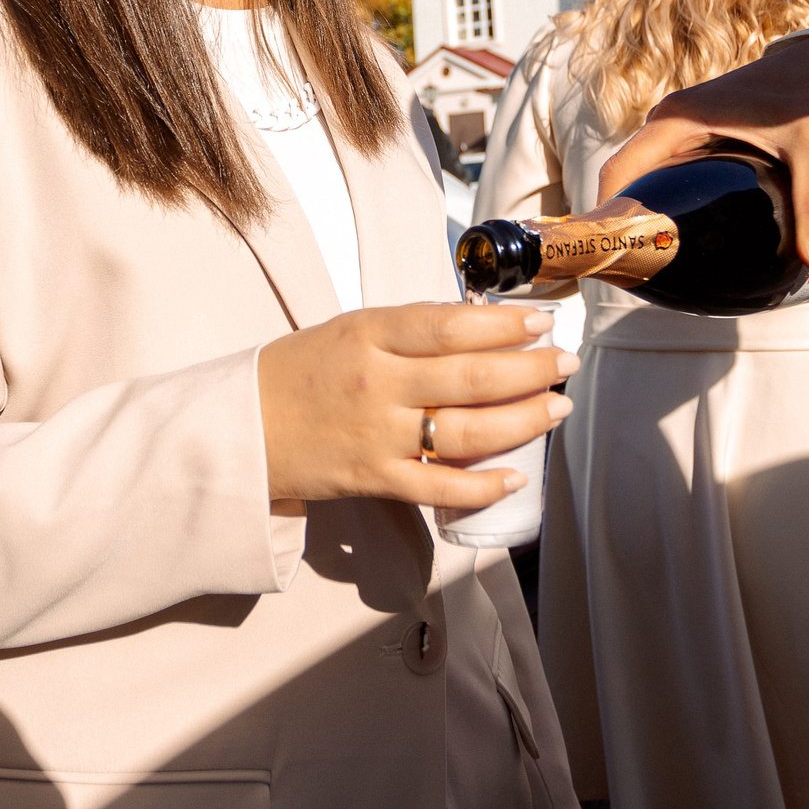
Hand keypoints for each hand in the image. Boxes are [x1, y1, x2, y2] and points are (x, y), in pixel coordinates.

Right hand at [257, 302, 573, 506]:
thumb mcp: (350, 330)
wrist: (243, 429)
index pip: (449, 326)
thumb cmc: (300, 372)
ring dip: (522, 421)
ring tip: (556, 408)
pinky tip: (515, 476)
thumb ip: (409, 329)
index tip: (540, 323)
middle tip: (564, 363)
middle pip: (470, 377)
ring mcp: (378, 436)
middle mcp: (377, 385)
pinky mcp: (375, 479)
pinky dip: (481, 485)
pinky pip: (439, 485)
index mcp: (369, 336)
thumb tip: (478, 326)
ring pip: (466, 430)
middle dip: (529, 370)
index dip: (503, 325)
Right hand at [593, 35, 808, 271]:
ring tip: (662, 265)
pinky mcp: (694, 138)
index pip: (620, 171)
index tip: (617, 259)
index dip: (608, 216)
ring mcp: (678, 130)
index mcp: (678, 121)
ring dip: (644, 215)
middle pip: (625, 180)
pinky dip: (664, 203)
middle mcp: (668, 124)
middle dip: (626, 225)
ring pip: (643, 178)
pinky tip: (688, 238)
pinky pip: (664, 174)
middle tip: (644, 275)